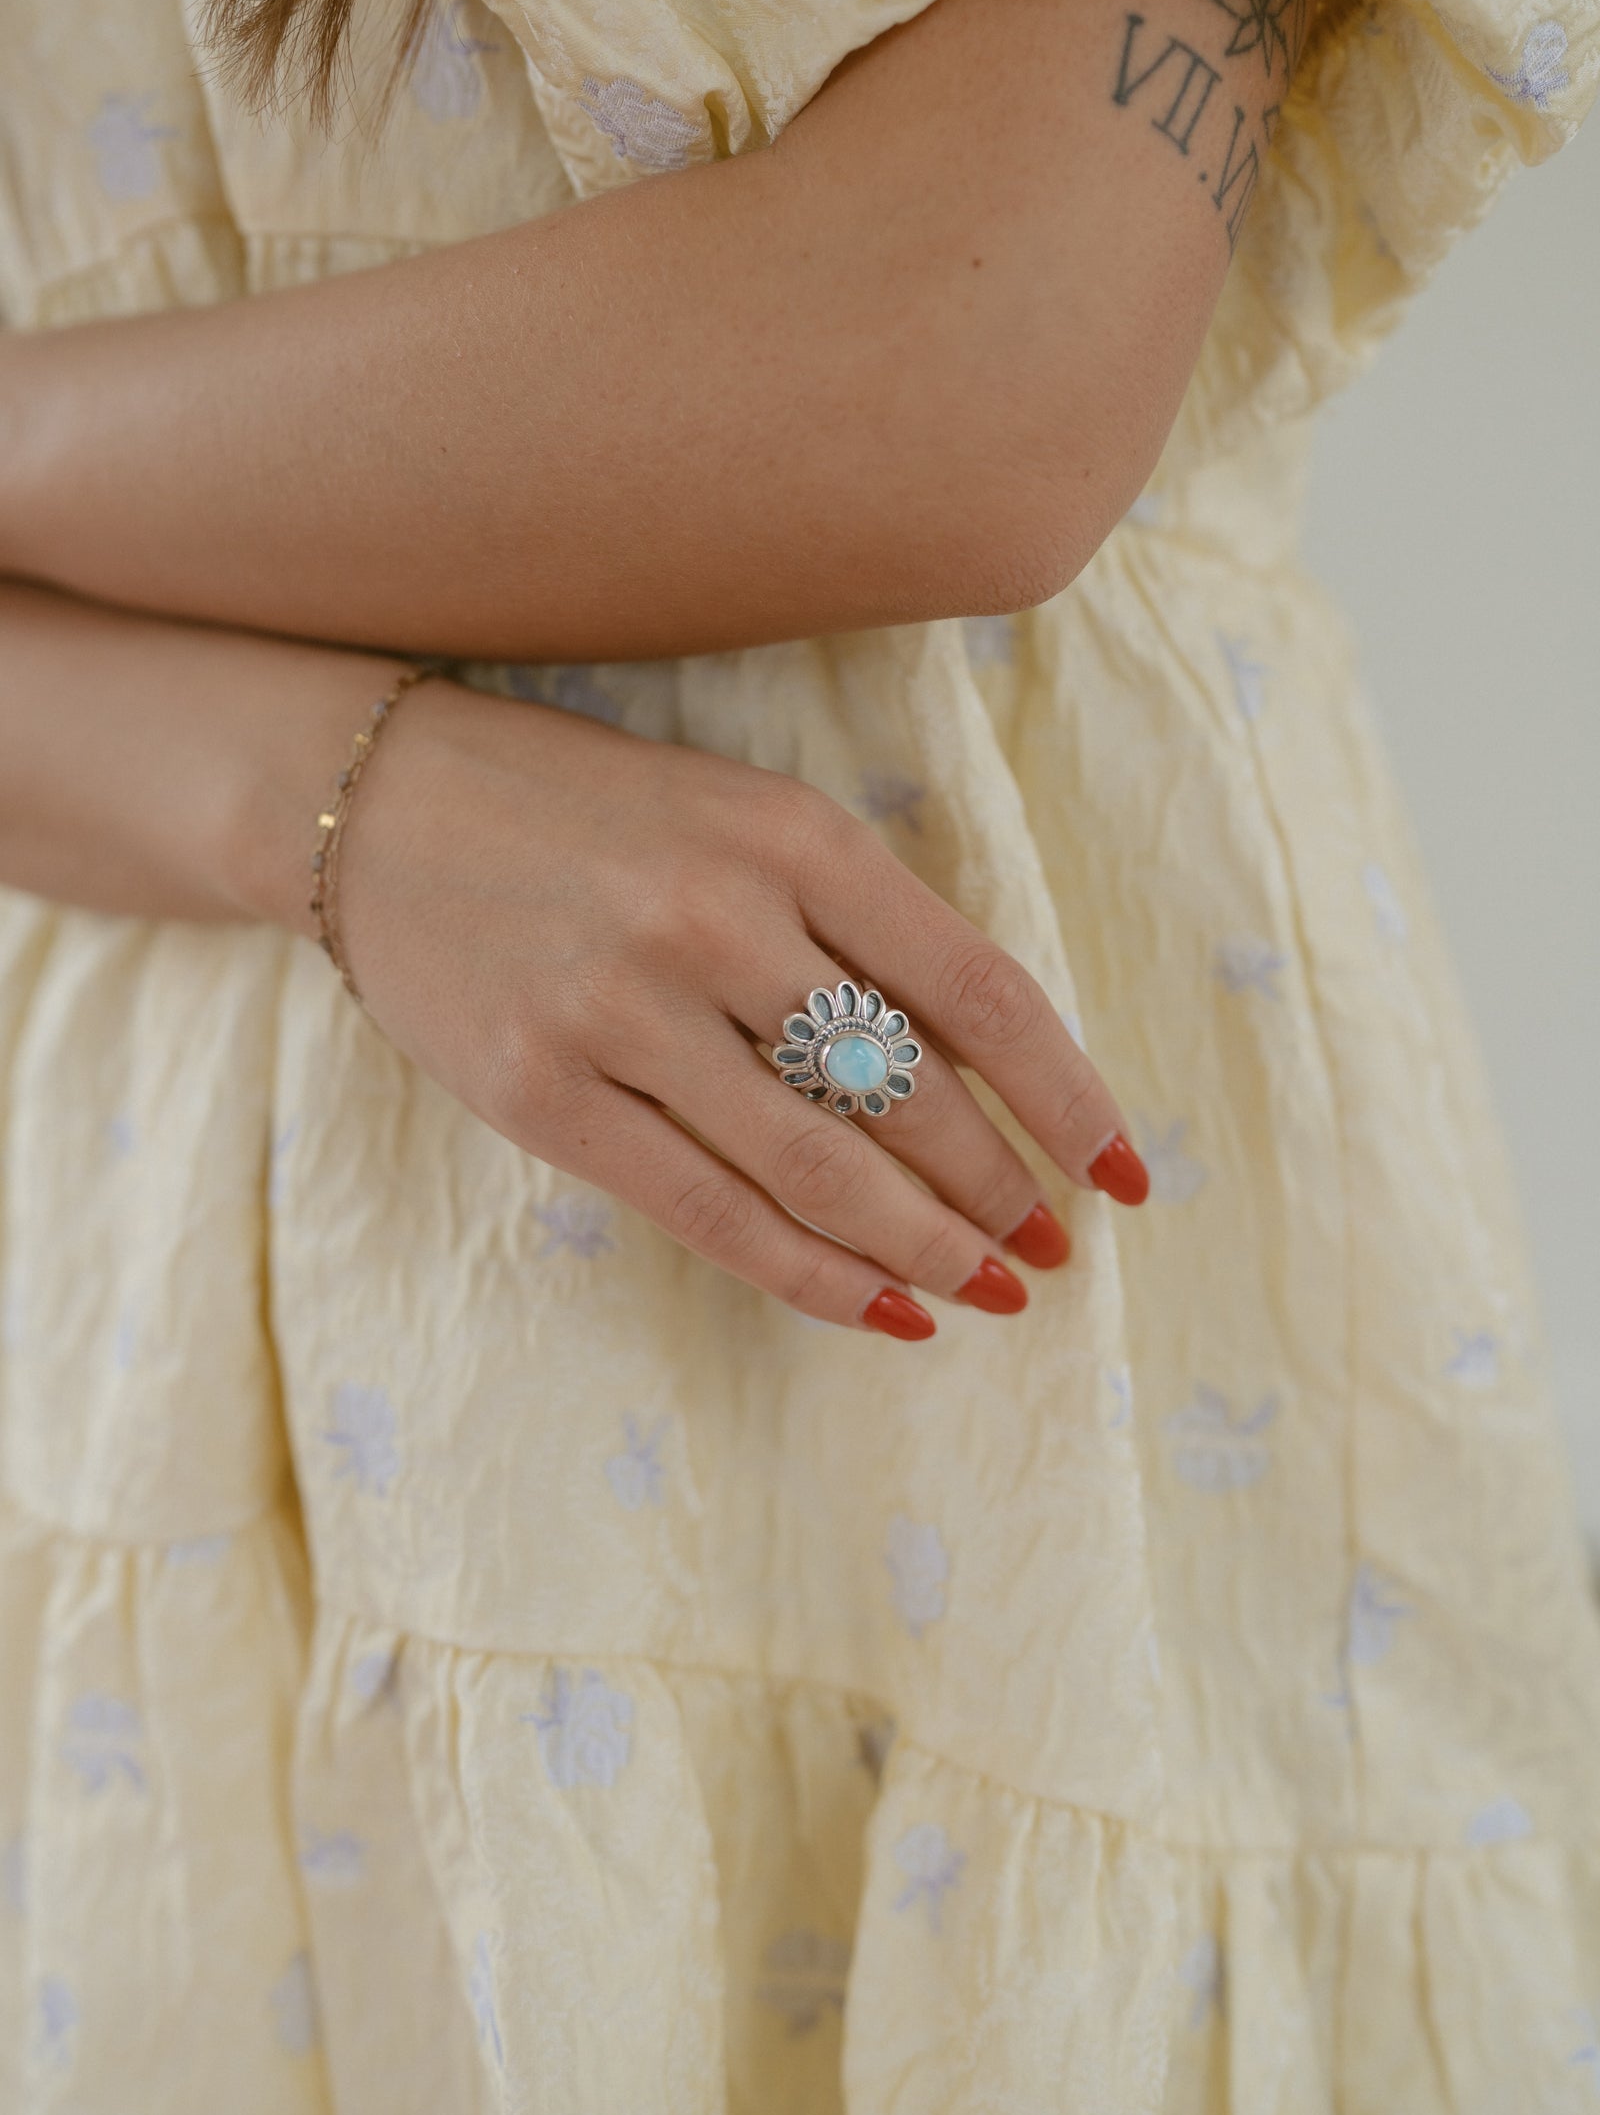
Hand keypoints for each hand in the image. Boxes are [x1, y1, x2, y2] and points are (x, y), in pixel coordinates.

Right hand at [333, 681, 1147, 1338]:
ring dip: (923, 1247)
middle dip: (1001, 1190)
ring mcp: (620, 1010)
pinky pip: (707, 1210)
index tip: (1125, 1172)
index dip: (1068, 1096)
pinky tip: (877, 1309)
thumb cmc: (592, 815)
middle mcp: (716, 917)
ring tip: (987, 1291)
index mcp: (794, 835)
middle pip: (906, 1092)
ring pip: (816, 1166)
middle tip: (1051, 1249)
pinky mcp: (542, 1093)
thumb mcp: (744, 822)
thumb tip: (987, 1076)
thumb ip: (857, 930)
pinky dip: (808, 1273)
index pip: (978, 989)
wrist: (377, 804)